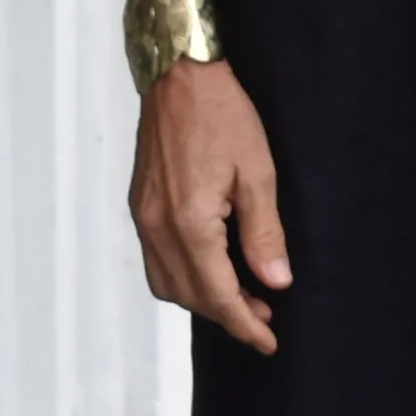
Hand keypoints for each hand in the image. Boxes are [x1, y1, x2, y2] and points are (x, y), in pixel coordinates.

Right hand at [132, 55, 289, 353]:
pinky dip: (184, 276)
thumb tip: (276, 281)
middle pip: (191, 296)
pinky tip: (211, 267)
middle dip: (228, 315)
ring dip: (203, 298)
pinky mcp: (140, 205)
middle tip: (264, 318)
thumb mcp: (257, 172)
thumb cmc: (221, 113)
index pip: (218, 294)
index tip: (268, 342)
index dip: (245, 324)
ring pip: (168, 283)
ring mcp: (143, 217)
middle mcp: (158, 227)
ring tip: (242, 296)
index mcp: (189, 223)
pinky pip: (157, 260)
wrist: (178, 73)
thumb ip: (264, 233)